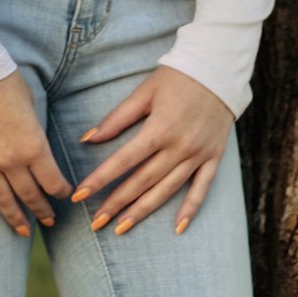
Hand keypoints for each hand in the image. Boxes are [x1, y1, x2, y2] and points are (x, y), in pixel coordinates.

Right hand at [0, 69, 71, 238]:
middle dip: (41, 209)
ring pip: (2, 200)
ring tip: (23, 231)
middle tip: (49, 219)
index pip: (52, 180)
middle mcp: (10, 160)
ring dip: (15, 218)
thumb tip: (35, 143)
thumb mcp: (30, 103)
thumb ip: (33, 130)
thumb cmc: (3, 80)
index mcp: (33, 145)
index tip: (64, 194)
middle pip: (29, 194)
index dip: (61, 191)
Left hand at [70, 65, 233, 235]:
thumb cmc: (176, 77)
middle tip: (95, 223)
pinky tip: (177, 228)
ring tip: (121, 228)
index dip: (100, 179)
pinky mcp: (213, 157)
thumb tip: (88, 138)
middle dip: (116, 203)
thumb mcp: (144, 92)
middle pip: (143, 181)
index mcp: (160, 127)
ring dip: (143, 211)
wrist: (217, 68)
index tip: (80, 195)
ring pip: (167, 190)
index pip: (124, 160)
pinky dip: (190, 209)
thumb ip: (117, 118)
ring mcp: (198, 154)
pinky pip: (202, 188)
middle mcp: (179, 146)